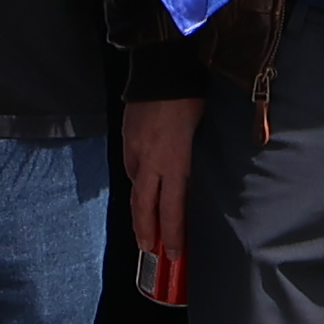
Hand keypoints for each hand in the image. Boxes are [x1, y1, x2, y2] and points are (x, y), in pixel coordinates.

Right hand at [120, 95, 195, 304]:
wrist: (160, 69)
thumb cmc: (188, 100)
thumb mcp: (197, 134)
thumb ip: (189, 162)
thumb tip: (187, 181)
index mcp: (173, 162)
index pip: (171, 208)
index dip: (172, 234)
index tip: (173, 254)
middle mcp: (150, 161)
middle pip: (143, 206)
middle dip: (145, 231)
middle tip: (148, 249)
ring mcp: (134, 150)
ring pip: (134, 187)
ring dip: (140, 207)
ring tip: (145, 223)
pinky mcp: (126, 138)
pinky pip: (130, 166)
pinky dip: (137, 179)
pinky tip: (142, 183)